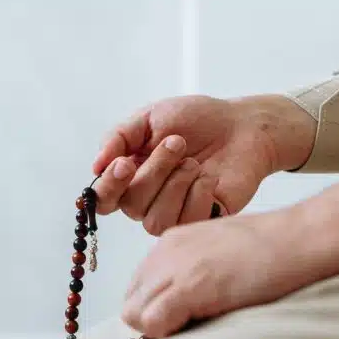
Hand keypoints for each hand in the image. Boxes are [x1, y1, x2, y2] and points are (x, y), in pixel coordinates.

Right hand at [90, 94, 316, 235]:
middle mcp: (146, 200)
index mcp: (129, 176)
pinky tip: (210, 177)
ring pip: (155, 220)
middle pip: (131, 206)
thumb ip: (119, 137)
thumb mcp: (151, 117)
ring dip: (176, 184)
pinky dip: (198, 193)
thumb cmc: (197, 120)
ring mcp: (172, 214)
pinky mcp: (200, 222)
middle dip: (154, 171)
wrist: (243, 125)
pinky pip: (186, 222)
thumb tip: (96, 165)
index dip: (109, 187)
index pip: (102, 198)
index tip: (125, 163)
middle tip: (177, 143)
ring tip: (194, 162)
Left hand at [121, 169, 338, 337]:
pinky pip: (152, 322)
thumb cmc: (274, 251)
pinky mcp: (189, 286)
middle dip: (153, 323)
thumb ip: (192, 275)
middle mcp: (164, 252)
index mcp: (170, 244)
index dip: (155, 310)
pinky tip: (197, 326)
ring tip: (197, 326)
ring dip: (159, 330)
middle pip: (131, 303)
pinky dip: (166, 333)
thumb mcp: (219, 255)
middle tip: (189, 327)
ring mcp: (175, 268)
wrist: (304, 237)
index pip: (137, 289)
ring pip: (134, 315)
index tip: (182, 319)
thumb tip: (178, 310)